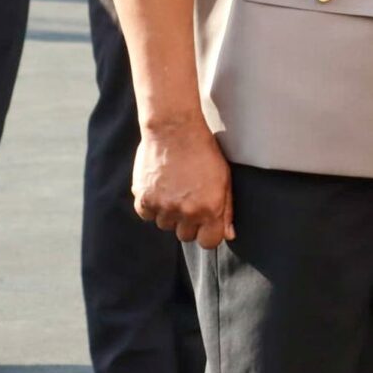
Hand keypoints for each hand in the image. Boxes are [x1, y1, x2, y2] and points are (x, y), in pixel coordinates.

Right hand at [133, 119, 234, 247]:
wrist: (175, 129)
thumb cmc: (203, 151)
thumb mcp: (224, 178)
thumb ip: (226, 210)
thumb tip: (228, 234)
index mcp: (210, 208)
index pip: (208, 242)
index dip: (207, 233)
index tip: (205, 223)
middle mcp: (186, 211)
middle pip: (185, 236)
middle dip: (188, 222)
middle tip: (188, 199)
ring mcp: (163, 206)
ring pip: (165, 225)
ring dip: (169, 212)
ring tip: (174, 188)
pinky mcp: (144, 198)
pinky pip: (146, 214)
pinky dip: (151, 204)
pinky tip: (159, 186)